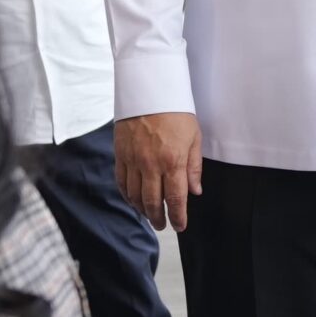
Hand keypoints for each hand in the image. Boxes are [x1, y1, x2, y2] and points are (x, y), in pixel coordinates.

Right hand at [115, 112, 202, 230]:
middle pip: (153, 201)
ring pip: (135, 195)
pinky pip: (122, 182)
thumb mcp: (194, 138)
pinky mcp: (120, 154)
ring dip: (142, 209)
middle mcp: (151, 165)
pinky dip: (127, 195)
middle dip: (159, 218)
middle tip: (163, 225)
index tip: (180, 226)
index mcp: (173, 161)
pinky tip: (133, 200)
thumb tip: (195, 191)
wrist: (150, 90)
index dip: (178, 216)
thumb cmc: (176, 112)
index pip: (176, 198)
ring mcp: (133, 160)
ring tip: (149, 215)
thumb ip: (193, 167)